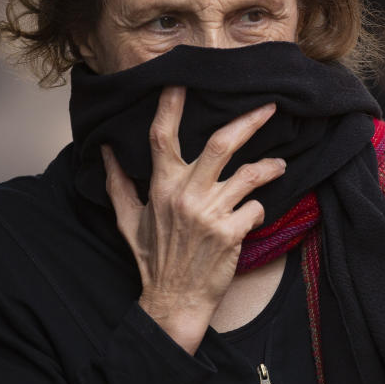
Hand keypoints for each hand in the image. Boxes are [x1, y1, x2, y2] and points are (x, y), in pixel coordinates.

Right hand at [101, 86, 285, 353]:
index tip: (181, 82)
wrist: (173, 301)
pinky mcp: (230, 233)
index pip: (163, 137)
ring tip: (278, 164)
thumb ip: (118, 182)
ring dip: (269, 166)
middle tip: (269, 107)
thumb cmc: (151, 259)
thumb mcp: (127, 220)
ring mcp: (210, 214)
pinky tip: (256, 214)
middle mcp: (185, 195)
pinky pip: (256, 208)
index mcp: (160, 187)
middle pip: (221, 144)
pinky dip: (259, 208)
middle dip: (249, 121)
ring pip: (249, 175)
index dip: (171, 106)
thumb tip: (106, 150)